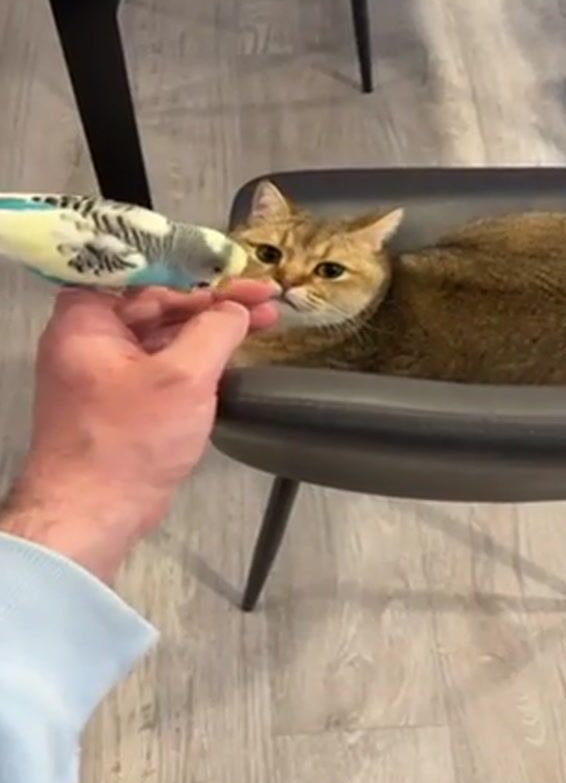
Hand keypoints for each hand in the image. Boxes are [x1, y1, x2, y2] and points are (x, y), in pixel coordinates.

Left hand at [0, 282, 276, 582]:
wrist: (93, 515)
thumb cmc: (126, 444)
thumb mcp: (183, 377)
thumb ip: (216, 331)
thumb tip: (237, 309)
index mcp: (87, 318)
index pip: (146, 272)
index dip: (197, 267)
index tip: (239, 270)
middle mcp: (89, 337)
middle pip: (158, 301)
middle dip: (213, 302)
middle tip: (262, 299)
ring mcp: (104, 369)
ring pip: (164, 333)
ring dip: (210, 329)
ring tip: (262, 321)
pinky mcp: (120, 398)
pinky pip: (161, 363)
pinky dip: (196, 357)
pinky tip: (230, 352)